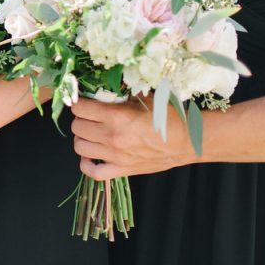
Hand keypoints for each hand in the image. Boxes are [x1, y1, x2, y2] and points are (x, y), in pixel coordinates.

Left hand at [71, 97, 194, 179]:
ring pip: (80, 147)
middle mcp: (112, 137)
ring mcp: (115, 156)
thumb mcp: (143, 98)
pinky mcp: (122, 170)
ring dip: (82, 138)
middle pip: (77, 127)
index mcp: (116, 116)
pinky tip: (91, 155)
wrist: (187, 142)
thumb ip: (119, 96)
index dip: (79, 103)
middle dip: (81, 119)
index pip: (80, 108)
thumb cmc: (167, 117)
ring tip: (92, 133)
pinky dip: (87, 164)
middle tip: (90, 117)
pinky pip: (93, 172)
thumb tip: (100, 91)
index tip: (83, 102)